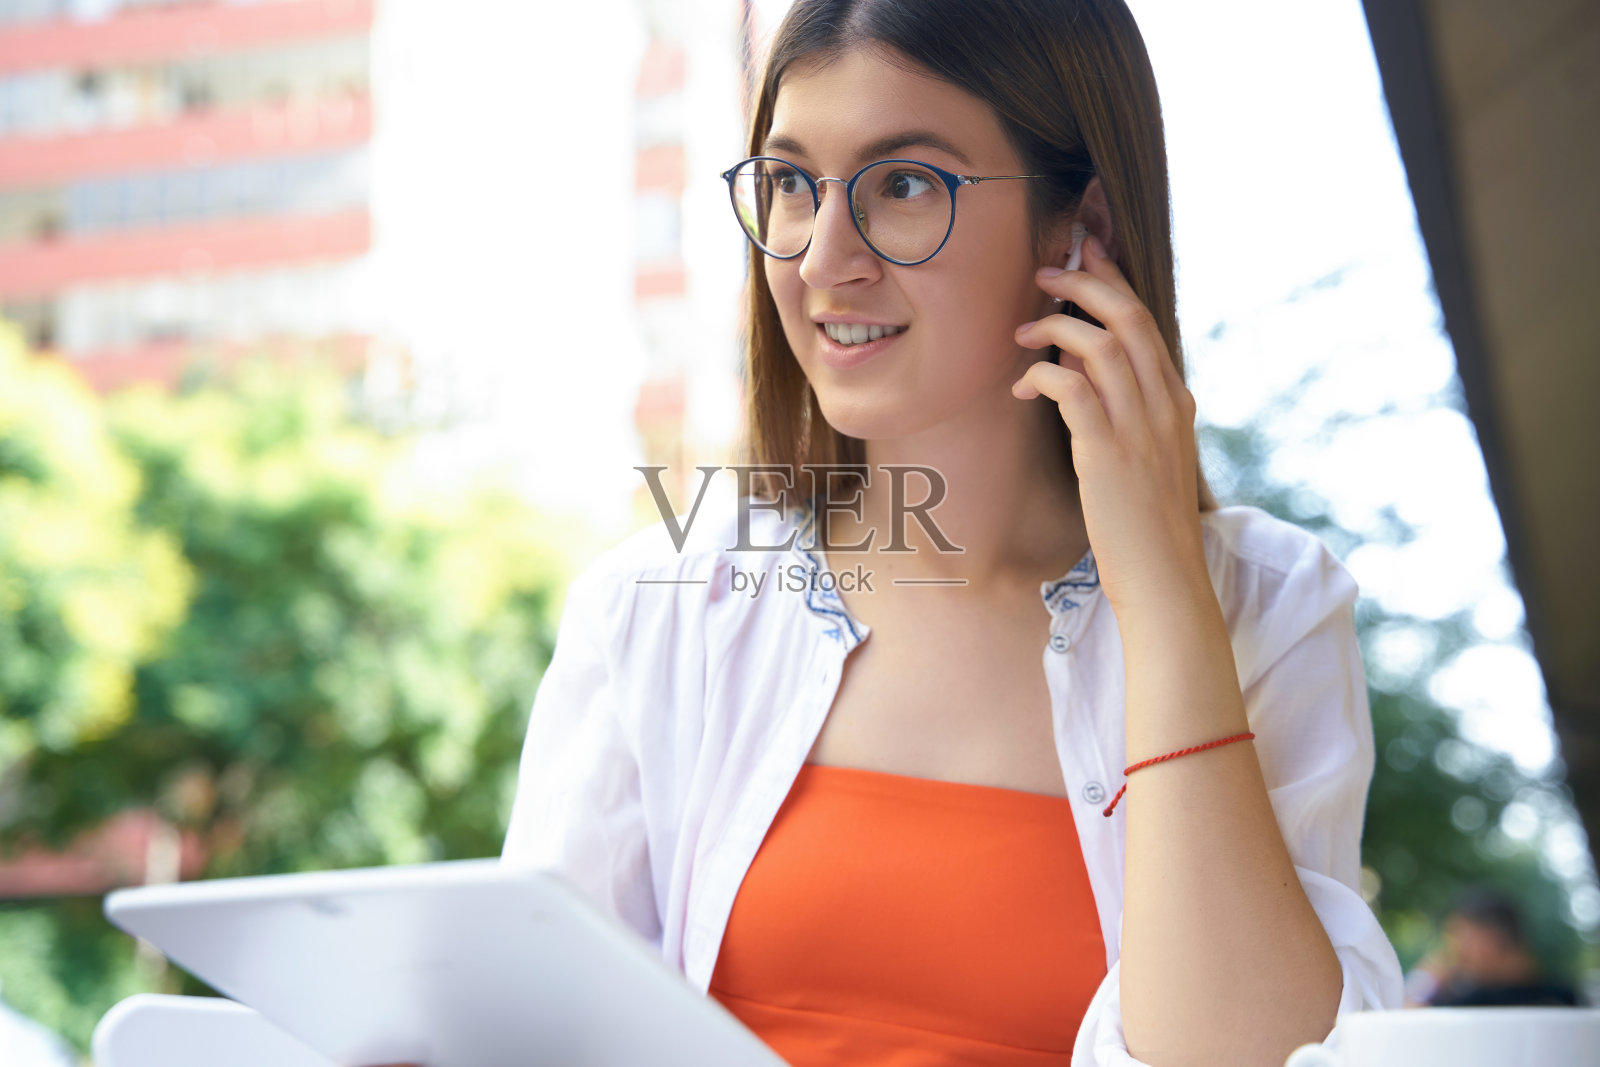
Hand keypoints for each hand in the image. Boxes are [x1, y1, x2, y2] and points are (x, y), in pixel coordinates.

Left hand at [1010, 236, 1207, 614]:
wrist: (1164, 578)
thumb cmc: (1146, 524)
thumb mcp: (1146, 456)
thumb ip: (1124, 411)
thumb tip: (1082, 373)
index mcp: (1175, 401)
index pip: (1145, 321)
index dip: (1112, 280)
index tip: (1084, 251)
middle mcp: (1164, 405)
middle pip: (1128, 316)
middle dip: (1084, 282)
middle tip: (1044, 271)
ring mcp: (1139, 427)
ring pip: (1102, 344)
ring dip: (1055, 325)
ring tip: (1020, 331)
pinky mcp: (1108, 453)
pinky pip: (1073, 390)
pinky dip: (1043, 374)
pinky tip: (1023, 385)